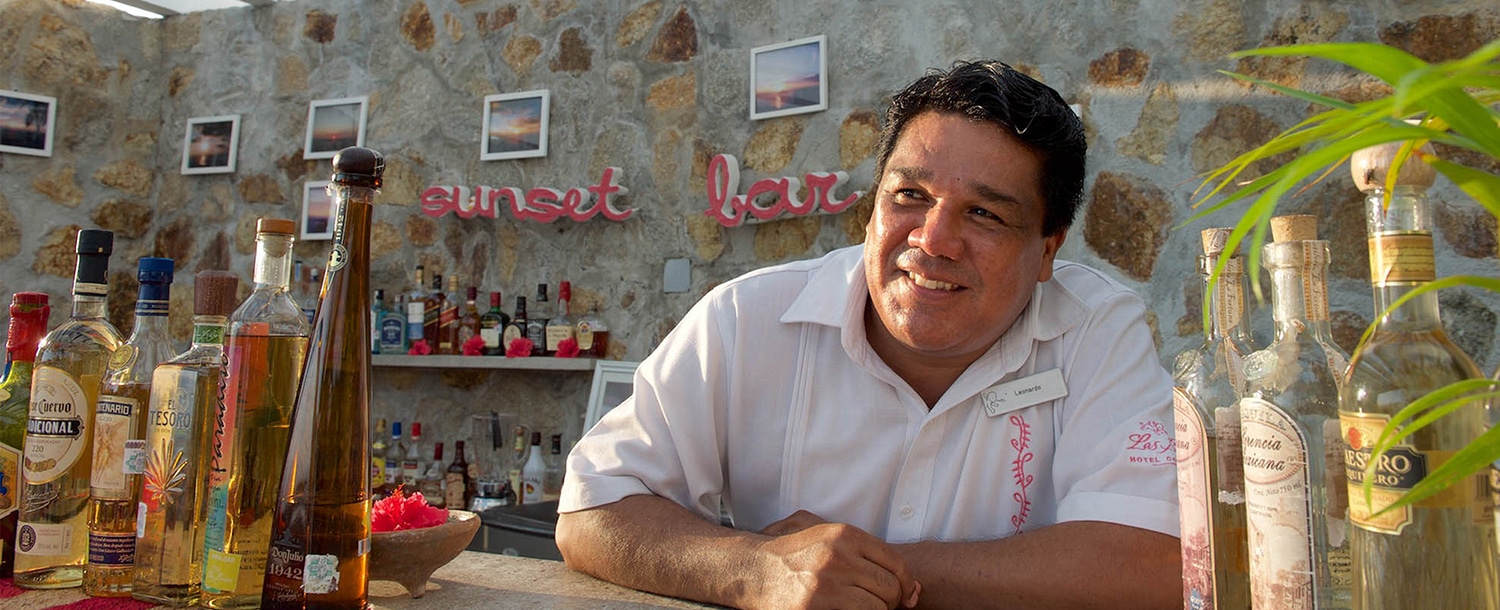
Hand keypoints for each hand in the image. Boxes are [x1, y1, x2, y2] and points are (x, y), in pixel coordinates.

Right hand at [748, 513, 920, 609]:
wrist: (753, 569)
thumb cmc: (795, 555)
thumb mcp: (830, 538)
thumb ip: (868, 554)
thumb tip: (913, 587)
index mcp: (845, 535)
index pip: (896, 563)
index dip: (906, 584)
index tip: (906, 596)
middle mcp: (838, 556)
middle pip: (889, 588)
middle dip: (891, 602)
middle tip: (882, 606)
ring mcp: (826, 583)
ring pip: (876, 608)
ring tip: (860, 608)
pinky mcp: (815, 607)